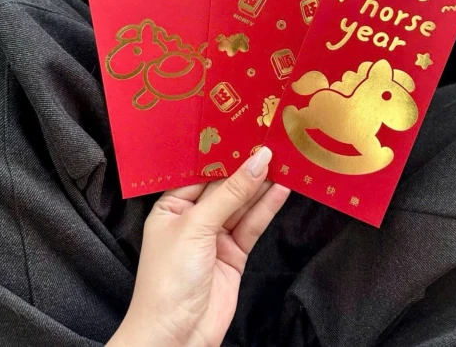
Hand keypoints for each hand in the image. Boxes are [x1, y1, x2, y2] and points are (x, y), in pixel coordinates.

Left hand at [108, 147, 288, 346]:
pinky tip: (283, 189)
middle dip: (247, 166)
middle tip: (273, 140)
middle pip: (225, 186)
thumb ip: (231, 193)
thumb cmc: (170, 277)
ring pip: (242, 203)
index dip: (225, 152)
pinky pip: (253, 224)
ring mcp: (216, 235)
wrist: (176, 337)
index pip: (201, 171)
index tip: (248, 131)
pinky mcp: (235, 253)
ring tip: (285, 158)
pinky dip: (267, 207)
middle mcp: (194, 216)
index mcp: (172, 205)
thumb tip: (259, 160)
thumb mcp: (197, 227)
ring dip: (262, 185)